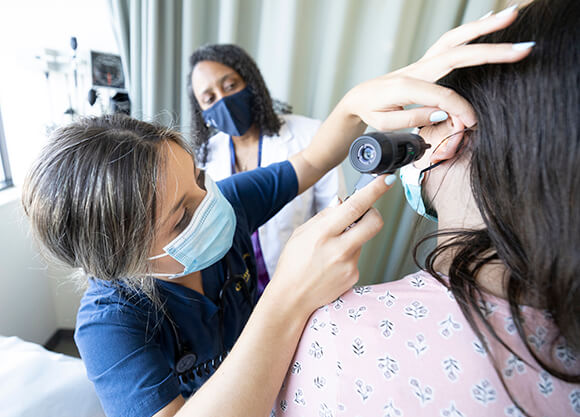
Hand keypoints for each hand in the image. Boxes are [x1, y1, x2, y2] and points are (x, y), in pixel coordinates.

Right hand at [269, 175, 392, 313]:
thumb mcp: (301, 234)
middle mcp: (339, 249)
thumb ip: (324, 216)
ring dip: (352, 239)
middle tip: (362, 214)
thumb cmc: (292, 265)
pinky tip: (331, 265)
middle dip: (373, 213)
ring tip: (330, 251)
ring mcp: (349, 265)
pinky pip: (357, 257)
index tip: (387, 179)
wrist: (291, 299)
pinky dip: (347, 256)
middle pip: (374, 222)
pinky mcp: (354, 276)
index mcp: (323, 233)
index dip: (375, 190)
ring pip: (363, 240)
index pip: (355, 206)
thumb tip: (342, 203)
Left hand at [343, 7, 532, 130]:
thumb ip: (412, 118)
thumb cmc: (372, 111)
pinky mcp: (426, 61)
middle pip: (457, 54)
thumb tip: (441, 113)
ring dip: (483, 27)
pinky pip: (450, 42)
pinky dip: (470, 30)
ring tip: (510, 15)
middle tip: (522, 48)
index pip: (443, 96)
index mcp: (406, 86)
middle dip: (491, 51)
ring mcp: (422, 62)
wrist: (358, 97)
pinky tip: (489, 20)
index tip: (471, 123)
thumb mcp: (385, 123)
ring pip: (455, 40)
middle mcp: (417, 68)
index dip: (460, 109)